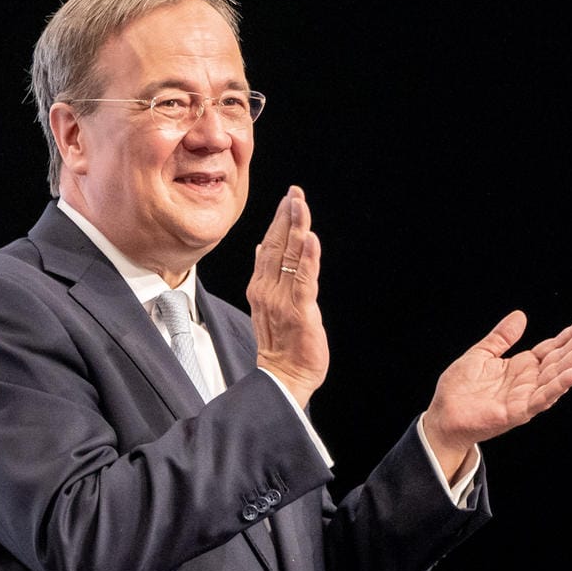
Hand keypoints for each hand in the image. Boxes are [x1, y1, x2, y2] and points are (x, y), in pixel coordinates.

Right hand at [248, 187, 327, 406]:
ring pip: (290, 258)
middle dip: (287, 216)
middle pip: (277, 245)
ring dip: (296, 229)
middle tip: (295, 192)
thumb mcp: (270, 304)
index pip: (270, 246)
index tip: (289, 197)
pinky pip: (304, 281)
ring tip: (300, 205)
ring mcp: (282, 300)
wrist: (283, 378)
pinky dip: (308, 259)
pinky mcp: (299, 312)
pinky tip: (311, 239)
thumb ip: (266, 275)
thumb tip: (264, 246)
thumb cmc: (281, 344)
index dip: (279, 220)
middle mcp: (267, 290)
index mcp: (260, 286)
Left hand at [422, 312, 571, 477]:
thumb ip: (501, 337)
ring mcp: (527, 397)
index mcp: (524, 366)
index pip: (555, 347)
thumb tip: (521, 315)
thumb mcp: (481, 354)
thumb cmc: (459, 389)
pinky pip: (543, 397)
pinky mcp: (519, 412)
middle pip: (562, 359)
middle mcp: (530, 381)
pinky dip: (561, 385)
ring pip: (558, 376)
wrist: (443, 417)